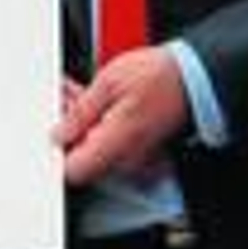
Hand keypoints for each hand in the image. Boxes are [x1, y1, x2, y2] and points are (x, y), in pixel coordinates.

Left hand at [54, 48, 190, 186]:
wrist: (194, 78)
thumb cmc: (159, 77)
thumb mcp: (109, 82)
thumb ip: (80, 112)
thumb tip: (59, 133)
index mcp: (114, 146)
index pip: (72, 171)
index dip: (57, 150)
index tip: (53, 128)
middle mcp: (125, 160)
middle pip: (82, 158)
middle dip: (70, 128)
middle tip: (67, 99)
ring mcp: (135, 158)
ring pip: (96, 149)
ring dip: (84, 124)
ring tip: (83, 94)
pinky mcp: (141, 149)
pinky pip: (113, 145)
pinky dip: (102, 125)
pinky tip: (99, 103)